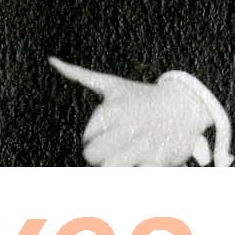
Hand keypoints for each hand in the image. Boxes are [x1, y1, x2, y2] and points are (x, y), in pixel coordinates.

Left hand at [49, 57, 213, 166]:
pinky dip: (134, 171)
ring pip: (109, 169)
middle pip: (91, 156)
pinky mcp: (159, 161)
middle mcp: (126, 128)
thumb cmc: (140, 95)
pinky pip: (135, 174)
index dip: (94, 137)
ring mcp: (142, 145)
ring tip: (122, 156)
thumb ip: (79, 74)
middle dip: (97, 155)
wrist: (183, 104)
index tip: (109, 130)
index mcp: (112, 110)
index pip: (88, 136)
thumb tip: (51, 60)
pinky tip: (139, 161)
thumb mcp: (112, 83)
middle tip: (110, 148)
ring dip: (112, 166)